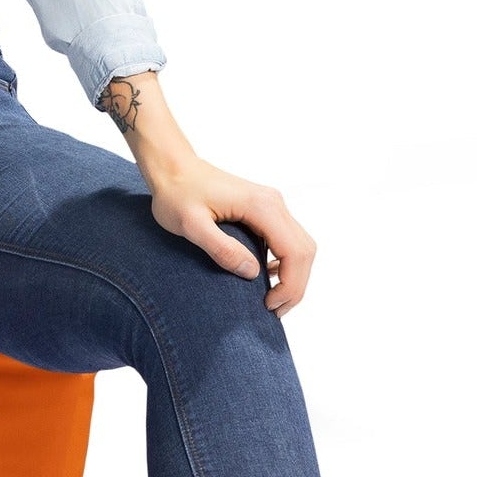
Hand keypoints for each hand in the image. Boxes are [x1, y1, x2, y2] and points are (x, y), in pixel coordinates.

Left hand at [143, 154, 316, 317]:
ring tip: (272, 298)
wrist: (172, 166)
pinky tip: (266, 275)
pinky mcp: (264, 208)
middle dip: (295, 285)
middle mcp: (274, 202)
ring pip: (300, 245)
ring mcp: (272, 204)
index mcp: (262, 206)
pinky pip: (287, 239)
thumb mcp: (191, 225)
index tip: (268, 305)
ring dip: (293, 275)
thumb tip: (252, 273)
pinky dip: (285, 262)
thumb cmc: (176, 193)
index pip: (295, 252)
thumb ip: (221, 248)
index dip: (290, 285)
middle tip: (273, 309)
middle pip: (304, 251)